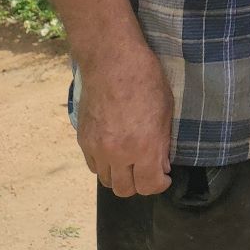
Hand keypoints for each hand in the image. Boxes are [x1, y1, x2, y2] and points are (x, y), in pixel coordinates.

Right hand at [76, 42, 172, 197]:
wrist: (112, 60)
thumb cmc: (145, 79)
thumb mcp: (165, 111)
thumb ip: (162, 143)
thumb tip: (161, 165)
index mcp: (143, 146)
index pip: (148, 186)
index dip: (159, 185)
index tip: (164, 177)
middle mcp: (117, 153)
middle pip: (124, 189)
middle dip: (140, 184)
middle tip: (148, 170)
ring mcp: (96, 147)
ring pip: (106, 180)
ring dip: (120, 176)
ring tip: (131, 161)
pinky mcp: (83, 139)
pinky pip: (93, 165)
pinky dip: (104, 164)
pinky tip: (114, 151)